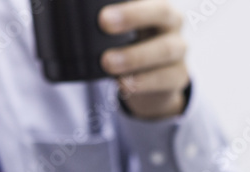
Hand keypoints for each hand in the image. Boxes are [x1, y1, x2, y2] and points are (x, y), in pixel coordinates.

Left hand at [99, 0, 190, 119]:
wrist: (151, 85)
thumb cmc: (128, 47)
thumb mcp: (116, 30)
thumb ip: (103, 21)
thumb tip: (69, 13)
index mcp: (154, 3)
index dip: (130, 1)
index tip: (104, 8)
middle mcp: (172, 20)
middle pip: (162, 11)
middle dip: (133, 15)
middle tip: (103, 21)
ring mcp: (179, 48)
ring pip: (165, 49)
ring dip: (134, 56)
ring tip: (107, 62)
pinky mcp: (179, 75)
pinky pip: (165, 78)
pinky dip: (142, 82)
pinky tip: (123, 83)